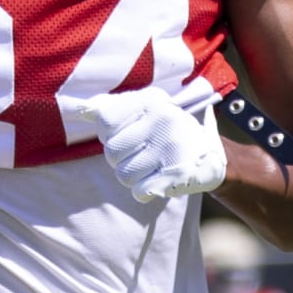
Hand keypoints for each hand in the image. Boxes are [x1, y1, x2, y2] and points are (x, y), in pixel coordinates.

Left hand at [73, 89, 227, 206]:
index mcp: (152, 100)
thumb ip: (109, 108)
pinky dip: (144, 192)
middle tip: (143, 154)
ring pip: (124, 175)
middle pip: (112, 152)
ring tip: (151, 167)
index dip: (111, 135)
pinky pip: (140, 191)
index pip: (105, 121)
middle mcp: (163, 119)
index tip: (130, 135)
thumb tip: (80, 109)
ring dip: (134, 178)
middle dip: (122, 160)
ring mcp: (172, 146)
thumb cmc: (165, 132)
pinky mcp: (179, 173)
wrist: (211, 156)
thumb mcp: (142, 111)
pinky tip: (158, 180)